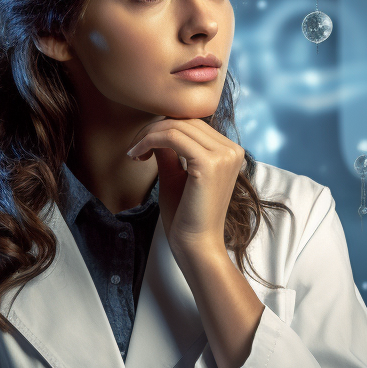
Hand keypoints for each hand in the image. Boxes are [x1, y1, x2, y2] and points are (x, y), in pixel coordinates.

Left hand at [126, 118, 244, 257]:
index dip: (163, 129)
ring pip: (176, 126)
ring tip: (135, 153)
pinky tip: (138, 156)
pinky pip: (172, 137)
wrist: (196, 246)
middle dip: (153, 130)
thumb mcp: (176, 176)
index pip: (192, 124)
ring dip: (148, 135)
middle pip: (185, 121)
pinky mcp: (209, 163)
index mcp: (229, 152)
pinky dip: (150, 141)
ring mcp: (224, 155)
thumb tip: (158, 130)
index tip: (142, 147)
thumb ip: (170, 151)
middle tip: (134, 149)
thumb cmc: (186, 217)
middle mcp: (232, 150)